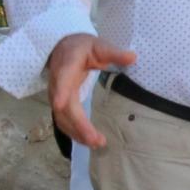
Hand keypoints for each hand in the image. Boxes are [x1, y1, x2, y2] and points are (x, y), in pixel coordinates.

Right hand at [45, 33, 139, 148]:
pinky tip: (88, 141)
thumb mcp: (99, 45)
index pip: (62, 79)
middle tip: (96, 139)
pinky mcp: (60, 104)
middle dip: (78, 124)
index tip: (60, 104)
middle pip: (64, 107)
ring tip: (97, 143)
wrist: (63, 47)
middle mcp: (58, 84)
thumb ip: (114, 52)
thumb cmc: (83, 47)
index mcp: (67, 66)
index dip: (61, 92)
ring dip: (77, 133)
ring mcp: (57, 95)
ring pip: (62, 118)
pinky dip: (74, 132)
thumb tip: (132, 57)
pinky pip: (64, 121)